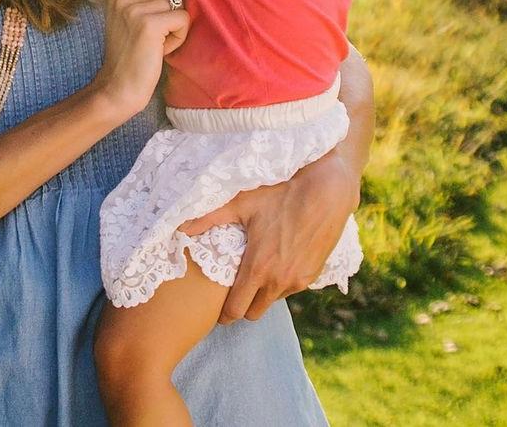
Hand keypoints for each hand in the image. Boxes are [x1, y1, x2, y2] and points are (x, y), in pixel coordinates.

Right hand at [93, 0, 187, 114]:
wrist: (117, 89)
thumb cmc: (131, 60)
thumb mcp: (130, 24)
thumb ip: (145, 3)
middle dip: (171, 16)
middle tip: (156, 41)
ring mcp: (134, 10)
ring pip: (178, 6)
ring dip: (176, 28)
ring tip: (158, 46)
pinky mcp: (149, 25)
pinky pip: (182, 19)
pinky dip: (179, 37)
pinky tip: (163, 51)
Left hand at [177, 147, 360, 322]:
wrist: (326, 192)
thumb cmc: (280, 193)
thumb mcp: (241, 203)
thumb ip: (208, 218)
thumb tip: (180, 227)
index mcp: (258, 268)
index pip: (236, 309)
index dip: (224, 315)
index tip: (216, 313)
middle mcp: (279, 281)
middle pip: (254, 312)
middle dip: (242, 307)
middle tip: (232, 294)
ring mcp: (299, 280)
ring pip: (273, 300)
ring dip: (262, 293)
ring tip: (252, 274)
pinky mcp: (314, 275)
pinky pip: (291, 289)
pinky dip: (280, 283)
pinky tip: (274, 264)